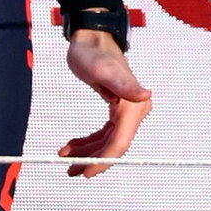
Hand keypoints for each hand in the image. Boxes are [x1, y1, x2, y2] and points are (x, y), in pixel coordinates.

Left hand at [59, 31, 152, 178]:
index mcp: (132, 106)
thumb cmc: (93, 52)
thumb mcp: (103, 70)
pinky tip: (72, 145)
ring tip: (64, 156)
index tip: (86, 172)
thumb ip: (124, 84)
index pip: (120, 143)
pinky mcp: (116, 110)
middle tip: (70, 169)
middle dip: (92, 160)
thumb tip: (145, 96)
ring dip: (87, 152)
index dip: (104, 160)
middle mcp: (134, 111)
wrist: (91, 39)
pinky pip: (104, 134)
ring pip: (107, 142)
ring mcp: (126, 112)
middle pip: (114, 146)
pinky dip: (88, 141)